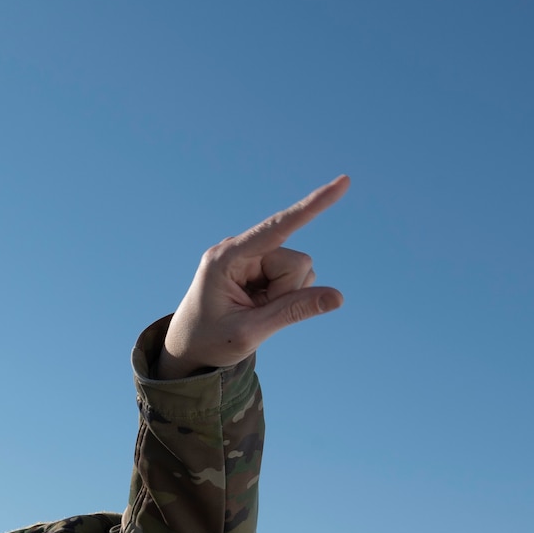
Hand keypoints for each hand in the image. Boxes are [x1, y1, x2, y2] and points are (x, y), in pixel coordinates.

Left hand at [160, 176, 349, 374]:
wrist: (189, 350)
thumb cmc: (210, 342)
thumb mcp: (250, 332)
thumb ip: (293, 312)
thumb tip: (338, 297)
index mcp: (226, 259)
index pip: (277, 228)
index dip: (312, 206)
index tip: (344, 182)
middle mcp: (240, 250)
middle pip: (298, 262)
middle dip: (287, 293)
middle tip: (255, 313)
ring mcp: (253, 256)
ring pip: (301, 269)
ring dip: (286, 295)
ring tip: (253, 310)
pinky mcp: (263, 266)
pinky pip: (297, 277)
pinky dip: (286, 295)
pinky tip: (260, 304)